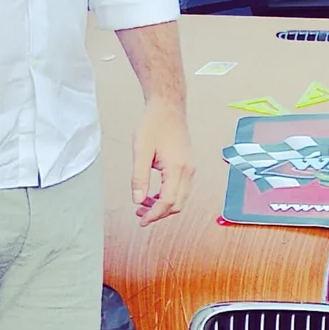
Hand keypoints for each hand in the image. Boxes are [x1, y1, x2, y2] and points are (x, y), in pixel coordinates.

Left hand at [132, 100, 192, 225]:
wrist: (168, 107)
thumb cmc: (154, 124)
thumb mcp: (140, 151)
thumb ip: (139, 177)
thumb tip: (138, 200)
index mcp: (177, 168)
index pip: (168, 202)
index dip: (154, 215)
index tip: (142, 221)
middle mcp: (188, 171)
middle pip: (178, 204)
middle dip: (160, 213)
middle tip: (140, 215)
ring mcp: (190, 168)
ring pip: (181, 198)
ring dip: (164, 206)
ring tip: (143, 205)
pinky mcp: (188, 166)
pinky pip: (181, 189)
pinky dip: (169, 196)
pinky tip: (153, 194)